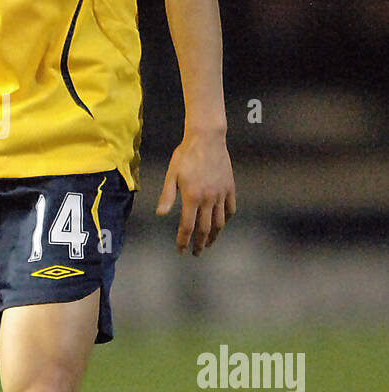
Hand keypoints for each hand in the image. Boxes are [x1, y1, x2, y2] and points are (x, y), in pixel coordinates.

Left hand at [156, 130, 234, 254]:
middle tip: (196, 253)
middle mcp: (208, 199)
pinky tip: (221, 223)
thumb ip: (167, 195)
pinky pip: (230, 208)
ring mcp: (221, 194)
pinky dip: (226, 219)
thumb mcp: (171, 174)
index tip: (181, 250)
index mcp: (191, 197)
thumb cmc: (185, 155)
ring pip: (220, 222)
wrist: (207, 138)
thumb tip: (160, 214)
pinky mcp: (230, 188)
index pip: (187, 226)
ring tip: (209, 243)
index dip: (183, 241)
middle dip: (200, 244)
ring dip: (214, 236)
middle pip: (205, 229)